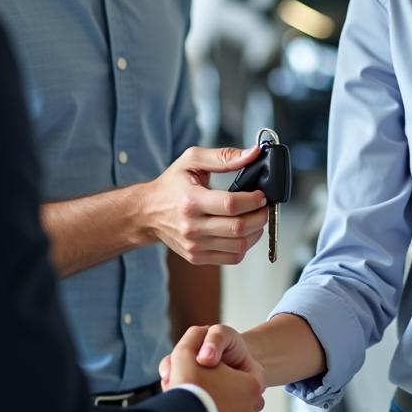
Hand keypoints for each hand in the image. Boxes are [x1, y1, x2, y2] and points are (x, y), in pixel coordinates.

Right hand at [143, 146, 268, 264]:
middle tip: (263, 206)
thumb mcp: (192, 160)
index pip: (231, 205)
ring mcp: (194, 245)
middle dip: (260, 216)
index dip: (254, 200)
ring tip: (255, 218)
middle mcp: (191, 226)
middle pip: (239, 228)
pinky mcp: (197, 257)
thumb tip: (253, 154)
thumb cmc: (171, 185)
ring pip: (239, 246)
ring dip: (256, 232)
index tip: (261, 195)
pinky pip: (232, 258)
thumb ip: (224, 156)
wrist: (147, 212)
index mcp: (191, 200)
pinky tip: (243, 232)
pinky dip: (244, 246)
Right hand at [165, 326, 264, 411]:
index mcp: (252, 386)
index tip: (209, 378)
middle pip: (237, 401)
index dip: (222, 375)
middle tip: (201, 398)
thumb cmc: (187, 387)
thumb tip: (200, 335)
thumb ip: (194, 338)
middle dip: (222, 400)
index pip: (243, 377)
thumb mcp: (187, 352)